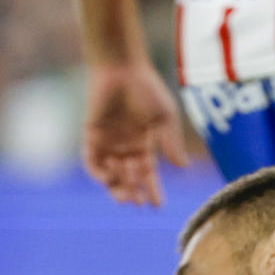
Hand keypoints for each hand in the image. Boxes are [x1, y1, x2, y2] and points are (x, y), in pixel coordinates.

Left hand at [83, 59, 190, 206]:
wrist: (122, 67)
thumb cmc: (146, 88)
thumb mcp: (165, 118)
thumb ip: (171, 142)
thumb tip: (183, 167)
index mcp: (144, 142)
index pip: (148, 173)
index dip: (153, 190)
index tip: (158, 206)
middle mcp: (125, 145)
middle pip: (128, 177)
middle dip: (134, 192)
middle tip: (138, 203)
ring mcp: (108, 142)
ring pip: (111, 173)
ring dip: (118, 186)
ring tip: (127, 196)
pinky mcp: (91, 135)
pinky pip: (92, 161)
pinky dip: (100, 173)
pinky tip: (110, 178)